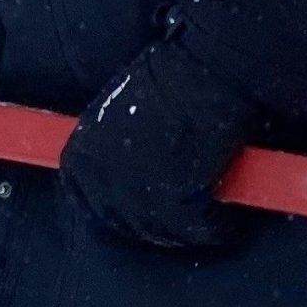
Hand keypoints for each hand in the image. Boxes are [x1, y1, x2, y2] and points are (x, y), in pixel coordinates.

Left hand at [58, 41, 263, 249]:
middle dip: (145, 221)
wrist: (203, 74)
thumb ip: (110, 139)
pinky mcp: (176, 206)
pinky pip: (196, 229)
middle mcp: (102, 182)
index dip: (108, 202)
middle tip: (172, 218)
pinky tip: (226, 225)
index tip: (128, 204)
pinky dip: (214, 228)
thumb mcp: (118, 106)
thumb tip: (125, 157)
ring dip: (180, 231)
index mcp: (81, 155)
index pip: (82, 195)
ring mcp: (137, 198)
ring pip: (159, 231)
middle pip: (120, 220)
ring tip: (205, 223)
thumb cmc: (167, 77)